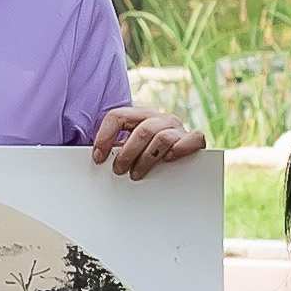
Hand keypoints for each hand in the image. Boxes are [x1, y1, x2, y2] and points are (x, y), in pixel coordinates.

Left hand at [88, 104, 209, 176]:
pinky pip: (193, 138)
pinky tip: (169, 159)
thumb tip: (96, 160)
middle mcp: (159, 118)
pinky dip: (181, 148)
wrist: (180, 160)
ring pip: (162, 137)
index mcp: (139, 116)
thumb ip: (115, 150)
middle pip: (141, 130)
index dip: (104, 137)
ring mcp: (177, 128)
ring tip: (137, 174)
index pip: (118, 116)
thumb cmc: (148, 155)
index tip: (98, 158)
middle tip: (119, 170)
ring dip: (147, 158)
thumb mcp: (129, 149)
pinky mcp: (194, 140)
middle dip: (127, 153)